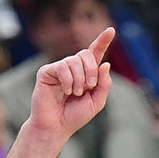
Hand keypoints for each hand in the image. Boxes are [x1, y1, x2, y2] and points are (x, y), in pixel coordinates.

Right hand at [26, 27, 114, 143]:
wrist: (56, 127)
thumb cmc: (75, 115)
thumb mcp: (96, 102)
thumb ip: (104, 84)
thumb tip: (105, 64)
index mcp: (86, 73)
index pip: (95, 53)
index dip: (103, 41)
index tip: (111, 30)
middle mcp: (73, 67)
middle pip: (86, 54)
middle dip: (92, 71)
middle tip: (88, 88)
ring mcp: (59, 68)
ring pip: (75, 61)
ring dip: (79, 80)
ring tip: (75, 93)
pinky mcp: (47, 71)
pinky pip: (62, 67)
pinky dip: (68, 81)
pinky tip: (65, 91)